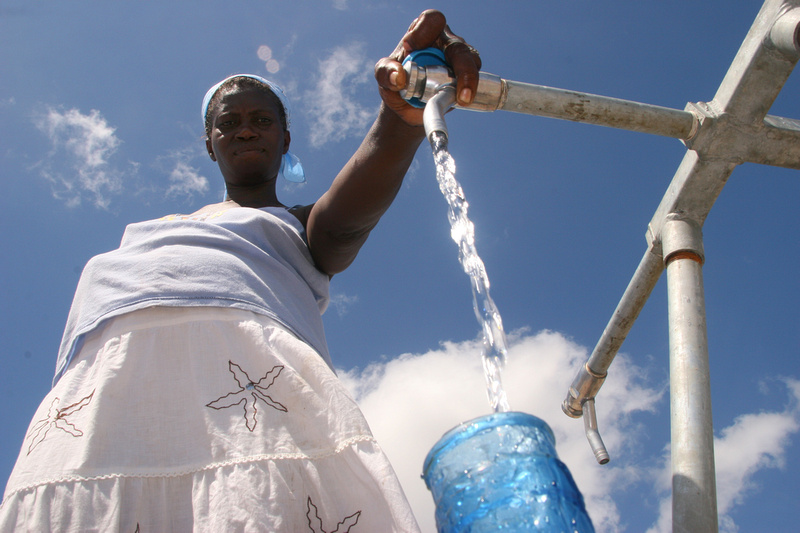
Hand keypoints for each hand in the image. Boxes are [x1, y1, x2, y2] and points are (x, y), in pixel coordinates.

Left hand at [374, 10, 481, 125]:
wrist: (406, 105)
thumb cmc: (394, 82)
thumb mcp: (382, 76)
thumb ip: (385, 72)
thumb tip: (398, 76)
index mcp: (423, 32)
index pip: (432, 20)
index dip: (425, 31)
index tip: (410, 47)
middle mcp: (444, 41)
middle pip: (458, 46)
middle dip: (460, 66)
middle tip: (450, 82)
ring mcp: (457, 58)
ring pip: (471, 61)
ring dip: (469, 79)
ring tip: (462, 98)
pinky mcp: (466, 75)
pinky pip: (476, 78)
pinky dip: (471, 89)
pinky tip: (463, 100)